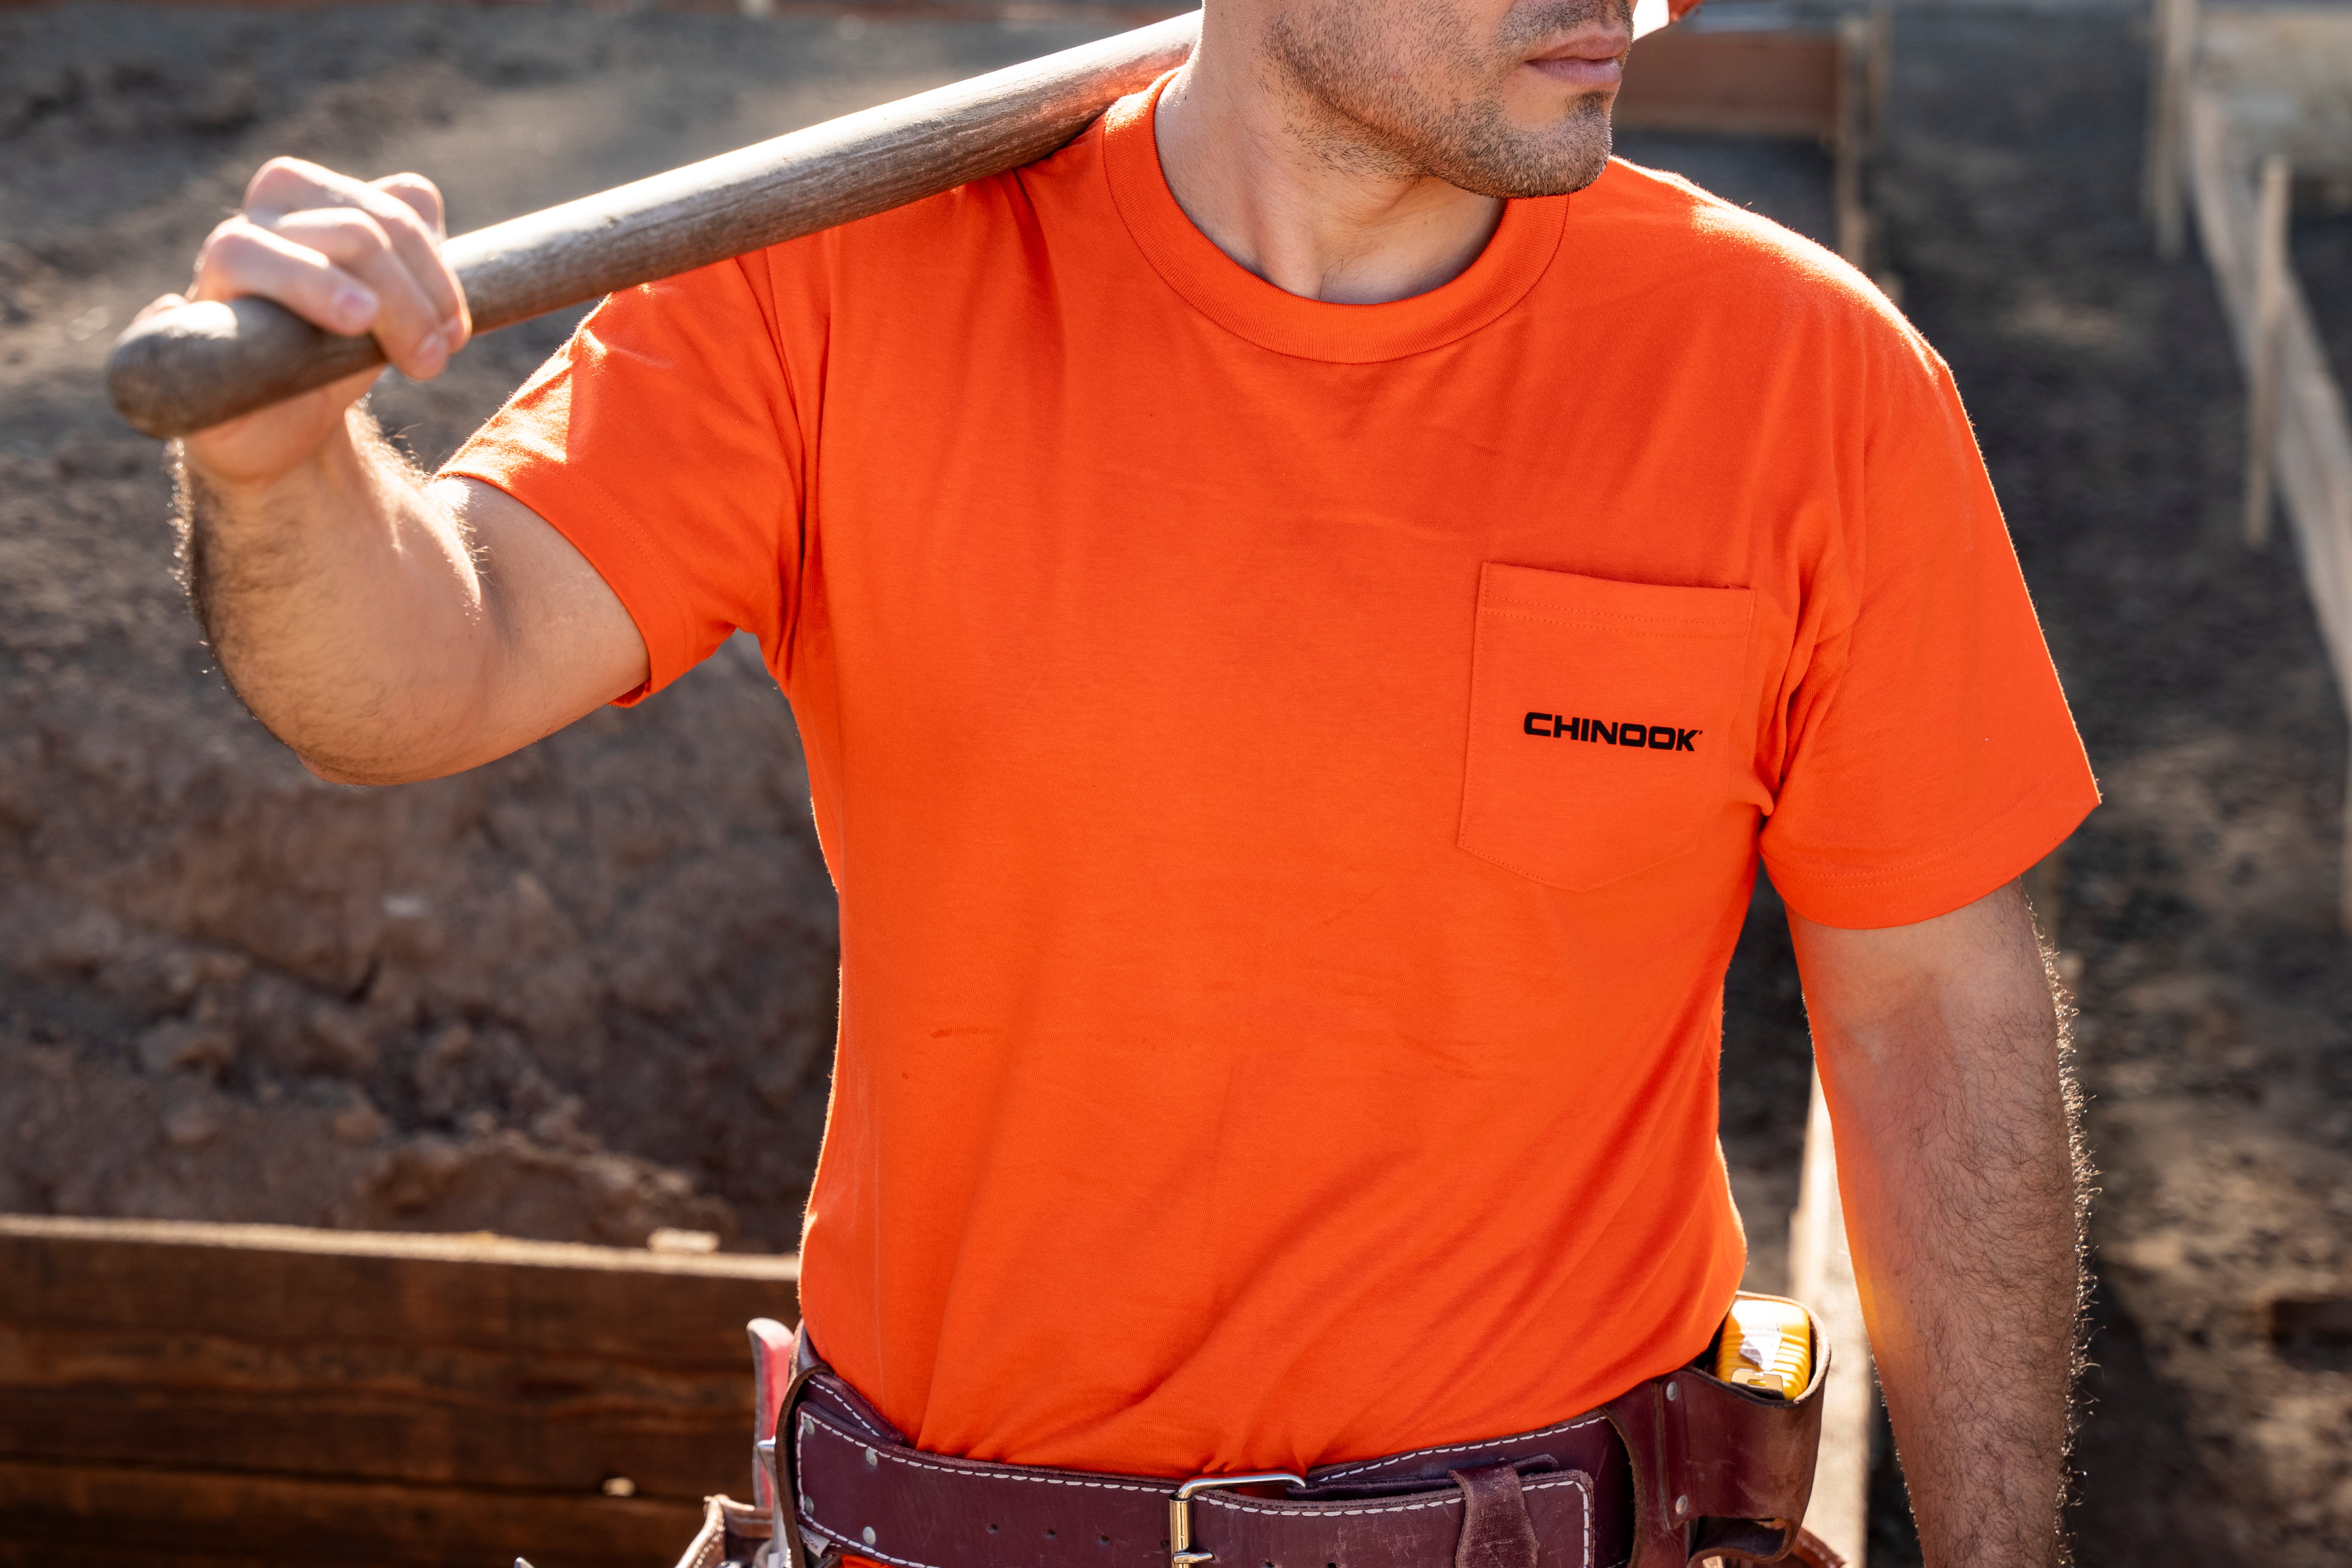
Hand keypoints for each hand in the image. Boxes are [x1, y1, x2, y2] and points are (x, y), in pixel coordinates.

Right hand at [143, 157, 470, 485]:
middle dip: (407, 301)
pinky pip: (168, 311)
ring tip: (385, 345)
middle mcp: (258, 222)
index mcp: (310, 202)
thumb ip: (413, 250)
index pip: (389, 209)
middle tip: (433, 360)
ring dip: (337, 298)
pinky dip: (188, 314)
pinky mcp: (183, 331)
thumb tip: (417, 195)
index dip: (434, 269)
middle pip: (352, 232)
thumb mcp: (395, 307)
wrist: (289, 425)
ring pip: (268, 251)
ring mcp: (212, 273)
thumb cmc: (339, 354)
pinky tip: (223, 328)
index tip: (456, 332)